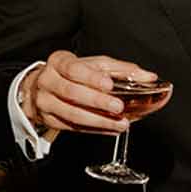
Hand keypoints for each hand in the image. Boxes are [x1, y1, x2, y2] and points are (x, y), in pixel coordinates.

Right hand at [17, 53, 170, 136]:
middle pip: (71, 93)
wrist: (41, 87)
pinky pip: (73, 127)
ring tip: (120, 123)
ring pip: (71, 114)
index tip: (109, 84)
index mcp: (58, 62)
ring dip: (98, 120)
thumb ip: (121, 70)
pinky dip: (94, 129)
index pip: (73, 69)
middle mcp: (48, 81)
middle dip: (97, 101)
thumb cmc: (72, 73)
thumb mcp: (94, 65)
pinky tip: (110, 129)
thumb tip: (149, 77)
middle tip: (118, 107)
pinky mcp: (49, 120)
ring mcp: (45, 102)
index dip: (91, 77)